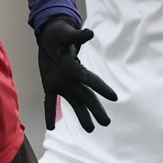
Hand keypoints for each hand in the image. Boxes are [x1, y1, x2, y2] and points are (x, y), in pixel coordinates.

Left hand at [36, 18, 116, 132]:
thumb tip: (90, 33)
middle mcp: (71, 78)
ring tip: (91, 129)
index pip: (90, 80)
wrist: (50, 37)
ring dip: (81, 115)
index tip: (114, 97)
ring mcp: (61, 83)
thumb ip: (76, 37)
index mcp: (76, 67)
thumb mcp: (66, 35)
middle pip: (86, 96)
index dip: (101, 88)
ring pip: (73, 102)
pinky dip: (49, 113)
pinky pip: (50, 102)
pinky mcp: (49, 85)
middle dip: (95, 109)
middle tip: (106, 122)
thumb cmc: (60, 34)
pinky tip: (51, 127)